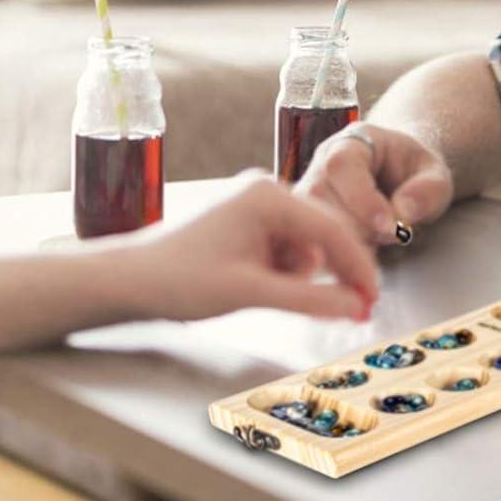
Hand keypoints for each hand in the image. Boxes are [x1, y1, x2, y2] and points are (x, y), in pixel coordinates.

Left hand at [117, 173, 378, 322]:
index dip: (358, 266)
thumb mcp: (250, 292)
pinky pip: (284, 245)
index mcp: (269, 196)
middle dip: (334, 272)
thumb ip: (310, 299)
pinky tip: (264, 288)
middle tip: (354, 309)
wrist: (127, 280)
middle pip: (322, 232)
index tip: (373, 298)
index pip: (333, 228)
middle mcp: (266, 190)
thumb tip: (356, 307)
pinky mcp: (245, 220)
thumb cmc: (178, 280)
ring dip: (302, 274)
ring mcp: (255, 204)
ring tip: (274, 297)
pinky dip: (283, 270)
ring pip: (304, 242)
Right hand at [297, 123, 455, 246]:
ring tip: (382, 240)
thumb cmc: (415, 173)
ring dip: (350, 242)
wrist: (400, 177)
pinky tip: (363, 255)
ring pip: (314, 222)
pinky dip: (338, 255)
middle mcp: (322, 163)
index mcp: (352, 141)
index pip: (343, 165)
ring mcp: (309, 191)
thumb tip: (403, 212)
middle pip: (322, 197)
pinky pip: (310, 242)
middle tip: (395, 233)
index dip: (362, 198)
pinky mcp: (307, 220)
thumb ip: (428, 190)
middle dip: (361, 227)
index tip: (389, 225)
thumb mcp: (436, 175)